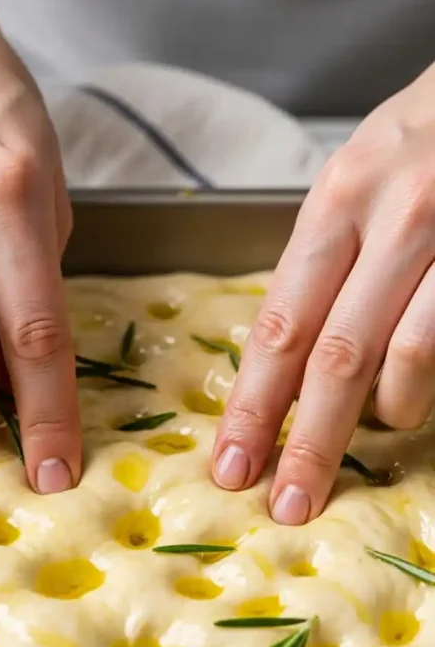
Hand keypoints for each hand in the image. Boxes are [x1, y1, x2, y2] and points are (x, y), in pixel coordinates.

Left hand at [212, 63, 434, 523]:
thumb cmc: (421, 144)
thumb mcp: (355, 184)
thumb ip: (320, 265)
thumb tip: (285, 365)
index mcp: (337, 200)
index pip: (280, 325)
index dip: (253, 406)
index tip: (231, 465)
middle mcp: (394, 218)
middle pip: (334, 357)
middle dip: (307, 443)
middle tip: (286, 502)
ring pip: (406, 359)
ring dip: (386, 413)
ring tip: (380, 426)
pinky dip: (424, 383)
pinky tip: (412, 394)